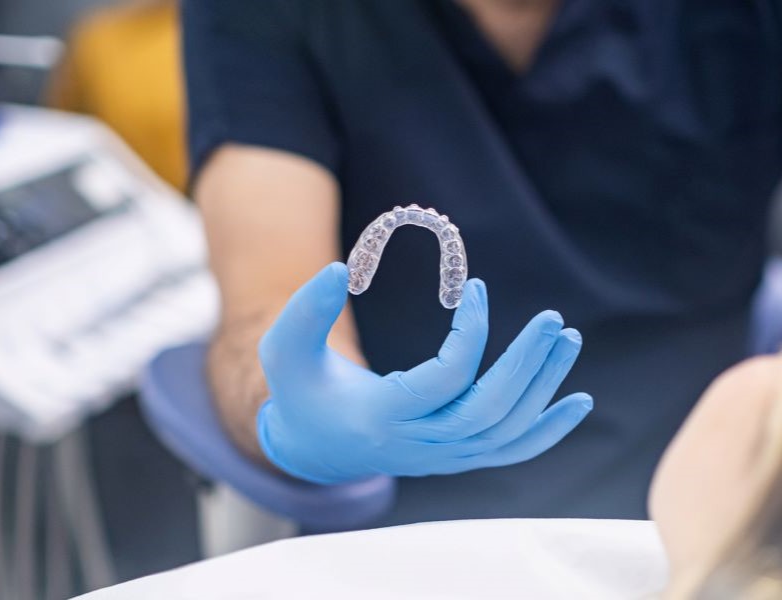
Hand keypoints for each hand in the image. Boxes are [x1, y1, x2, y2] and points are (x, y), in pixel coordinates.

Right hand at [257, 262, 592, 483]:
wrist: (315, 446)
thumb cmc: (301, 391)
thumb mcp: (285, 349)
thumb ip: (306, 309)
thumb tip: (340, 268)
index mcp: (380, 416)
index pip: (445, 380)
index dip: (470, 333)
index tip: (476, 288)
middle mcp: (417, 445)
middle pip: (488, 411)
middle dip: (526, 365)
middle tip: (554, 321)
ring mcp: (440, 457)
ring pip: (506, 432)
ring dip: (544, 388)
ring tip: (569, 340)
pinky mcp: (453, 457)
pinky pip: (509, 450)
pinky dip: (546, 430)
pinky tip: (576, 402)